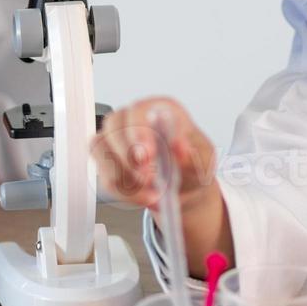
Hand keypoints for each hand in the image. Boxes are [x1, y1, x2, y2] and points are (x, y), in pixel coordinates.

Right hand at [92, 97, 217, 213]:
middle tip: (148, 178)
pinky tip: (143, 196)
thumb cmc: (193, 163)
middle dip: (128, 155)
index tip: (148, 155)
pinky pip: (104, 175)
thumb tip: (180, 146)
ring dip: (126, 178)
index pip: (140, 110)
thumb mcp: (204, 160)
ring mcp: (117, 137)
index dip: (139, 131)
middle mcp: (135, 118)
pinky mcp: (107, 159)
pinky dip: (123, 191)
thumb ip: (193, 154)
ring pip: (102, 150)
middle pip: (114, 125)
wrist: (185, 185)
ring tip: (154, 194)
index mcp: (161, 109)